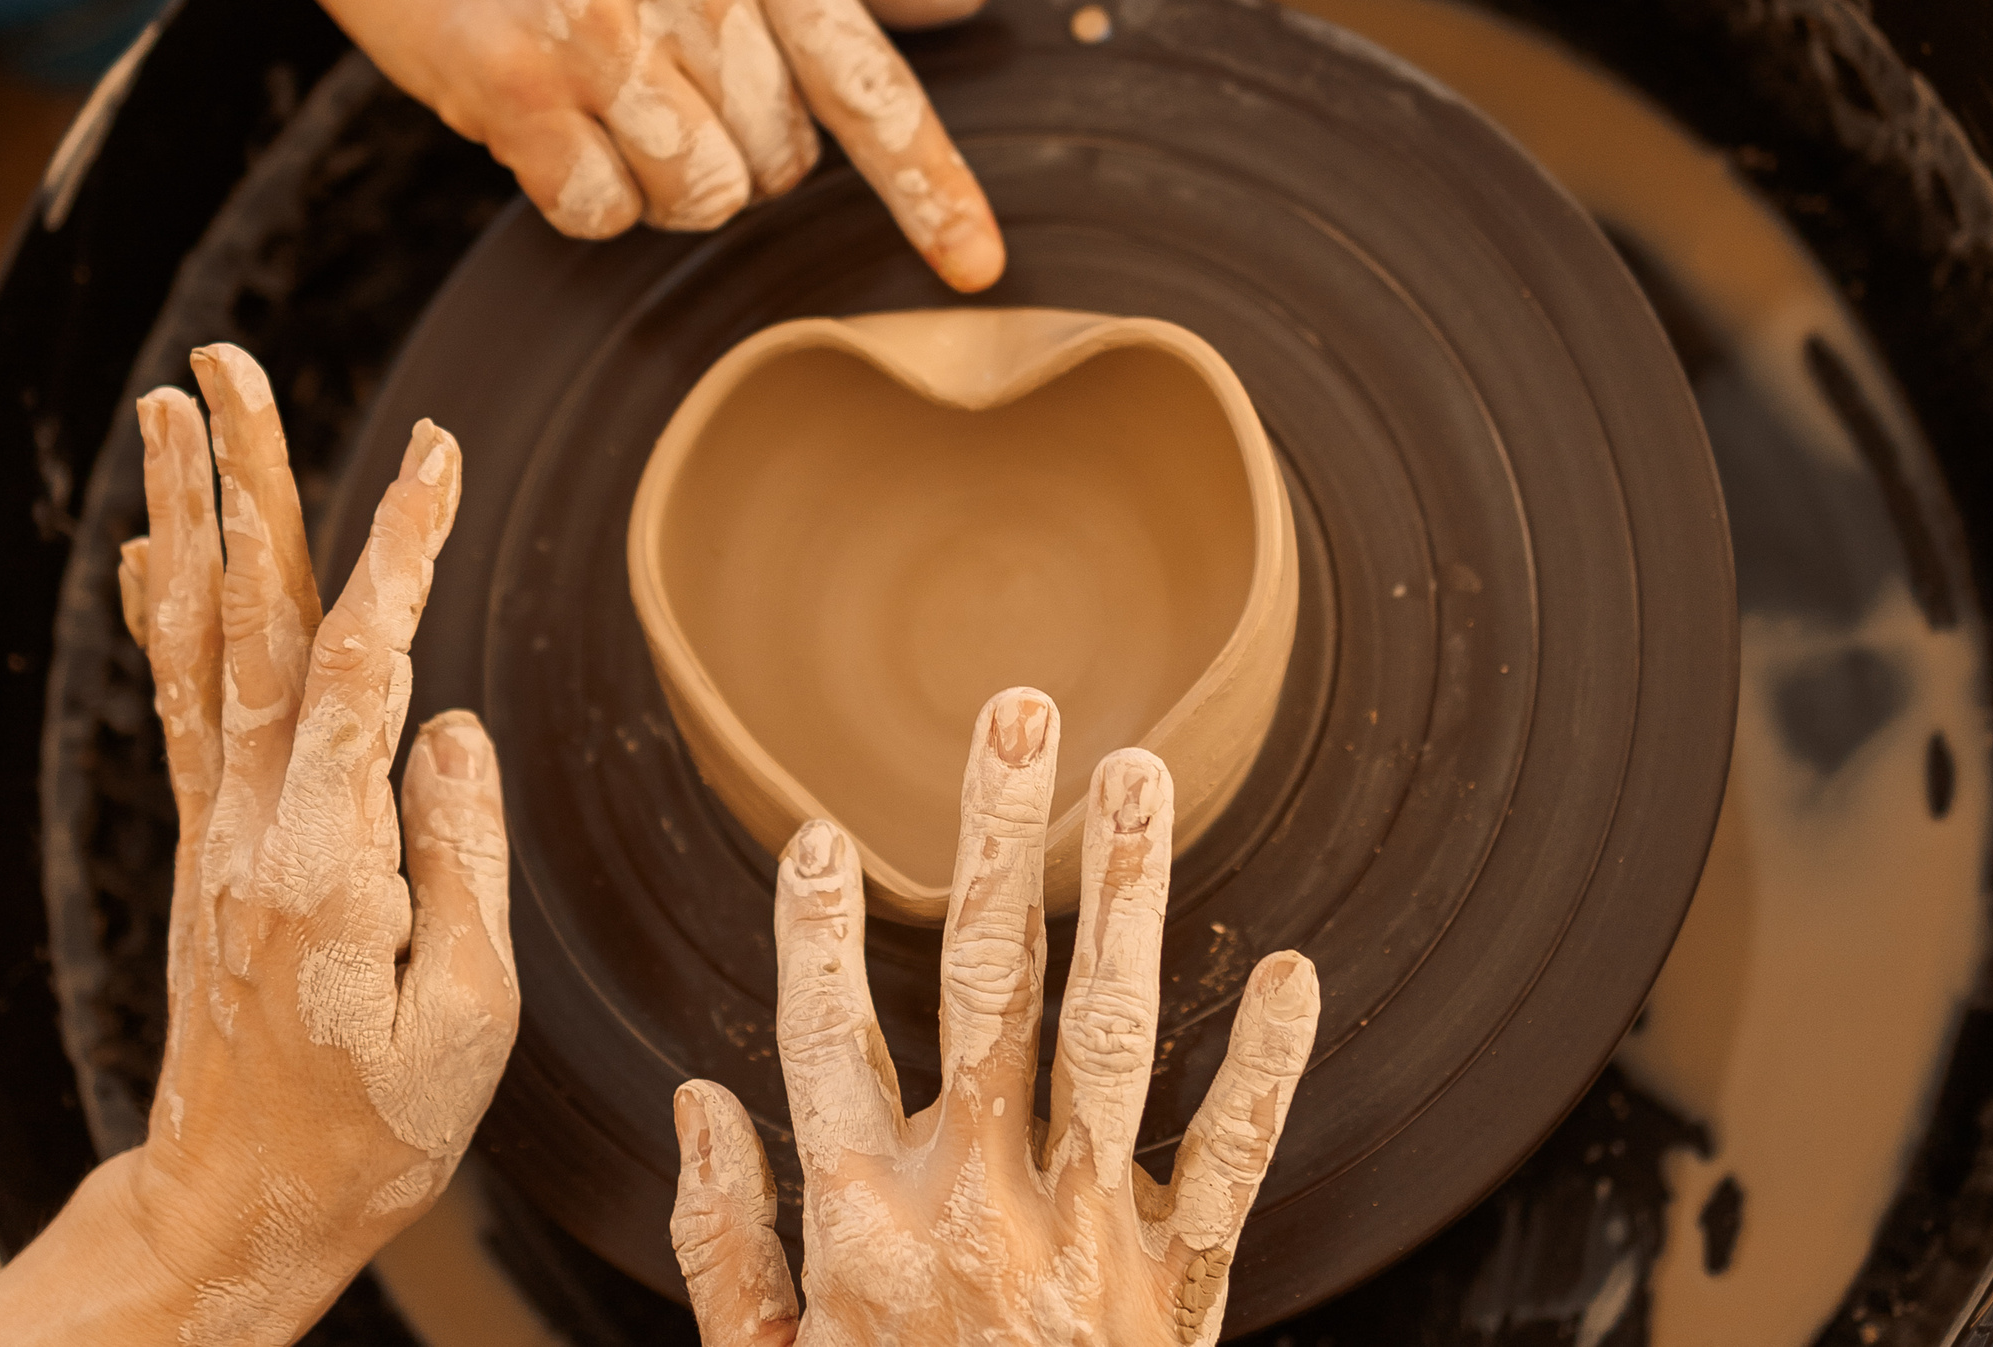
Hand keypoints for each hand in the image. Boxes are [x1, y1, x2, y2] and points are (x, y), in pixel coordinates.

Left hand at [110, 343, 515, 1342]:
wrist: (238, 1205)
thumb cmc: (374, 1128)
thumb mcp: (466, 1017)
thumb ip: (459, 859)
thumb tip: (454, 728)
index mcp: (327, 860)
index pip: (363, 667)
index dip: (399, 550)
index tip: (439, 451)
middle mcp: (252, 824)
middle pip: (248, 619)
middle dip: (242, 480)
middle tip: (227, 363)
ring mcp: (217, 829)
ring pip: (200, 642)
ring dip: (189, 515)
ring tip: (174, 409)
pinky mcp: (207, 844)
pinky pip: (178, 703)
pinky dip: (160, 612)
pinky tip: (146, 548)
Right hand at [257, 0, 1006, 290]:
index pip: (864, 73)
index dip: (929, 179)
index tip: (976, 262)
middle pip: (779, 163)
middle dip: (735, 155)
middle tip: (660, 86)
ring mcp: (596, 27)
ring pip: (700, 198)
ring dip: (662, 184)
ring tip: (608, 105)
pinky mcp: (514, 85)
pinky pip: (602, 213)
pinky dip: (583, 195)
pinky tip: (549, 124)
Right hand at [670, 687, 1320, 1346]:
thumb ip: (727, 1246)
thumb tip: (702, 1101)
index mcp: (864, 1224)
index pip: (824, 1038)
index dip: (807, 930)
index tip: (806, 832)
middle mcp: (978, 1203)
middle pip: (983, 983)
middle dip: (996, 837)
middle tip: (1018, 711)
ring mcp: (1089, 1235)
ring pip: (1110, 1032)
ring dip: (1126, 893)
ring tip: (1141, 777)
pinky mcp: (1180, 1280)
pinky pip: (1232, 1158)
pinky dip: (1266, 1065)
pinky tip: (1291, 966)